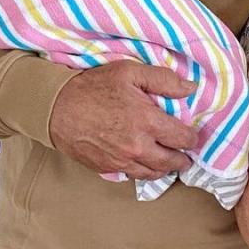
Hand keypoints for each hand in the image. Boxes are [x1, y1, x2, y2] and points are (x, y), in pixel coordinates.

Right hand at [48, 60, 198, 177]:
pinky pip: (133, 176)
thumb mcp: (129, 72)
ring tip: (168, 161)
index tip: (192, 134)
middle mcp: (138, 146)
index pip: (183, 138)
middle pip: (172, 162)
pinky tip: (144, 163)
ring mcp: (122, 161)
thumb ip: (163, 80)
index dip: (192, 137)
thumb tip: (191, 88)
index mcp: (148, 121)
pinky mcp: (108, 168)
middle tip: (185, 154)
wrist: (56, 108)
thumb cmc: (92, 87)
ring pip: (154, 173)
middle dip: (183, 158)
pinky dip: (143, 171)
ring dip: (165, 168)